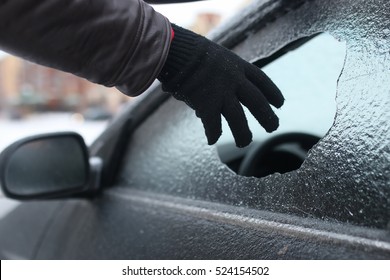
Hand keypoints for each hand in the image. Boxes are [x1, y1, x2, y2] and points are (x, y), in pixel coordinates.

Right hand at [158, 24, 283, 146]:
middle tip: (273, 127)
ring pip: (239, 119)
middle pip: (257, 102)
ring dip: (243, 134)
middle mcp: (234, 80)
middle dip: (267, 116)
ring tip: (244, 143)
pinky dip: (213, 134)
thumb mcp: (213, 58)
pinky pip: (214, 125)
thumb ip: (217, 78)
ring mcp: (222, 93)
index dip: (272, 93)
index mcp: (238, 66)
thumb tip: (207, 103)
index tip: (280, 104)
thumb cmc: (190, 52)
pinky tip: (212, 140)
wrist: (177, 51)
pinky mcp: (207, 104)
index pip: (261, 80)